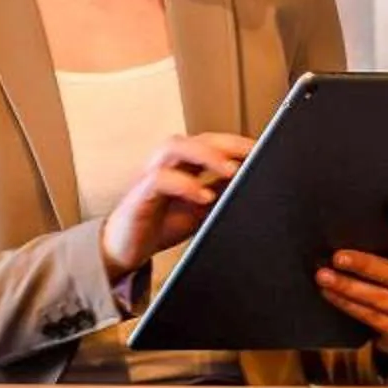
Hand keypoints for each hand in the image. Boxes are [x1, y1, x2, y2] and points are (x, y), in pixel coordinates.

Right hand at [102, 132, 257, 283]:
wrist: (125, 250)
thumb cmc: (161, 225)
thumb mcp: (202, 210)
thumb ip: (222, 194)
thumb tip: (252, 183)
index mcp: (182, 165)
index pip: (211, 143)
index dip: (236, 142)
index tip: (262, 149)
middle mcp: (166, 165)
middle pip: (195, 138)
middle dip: (226, 143)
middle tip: (252, 154)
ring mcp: (150, 176)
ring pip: (173, 147)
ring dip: (204, 155)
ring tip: (230, 170)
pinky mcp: (138, 195)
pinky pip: (159, 180)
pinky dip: (184, 184)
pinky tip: (203, 196)